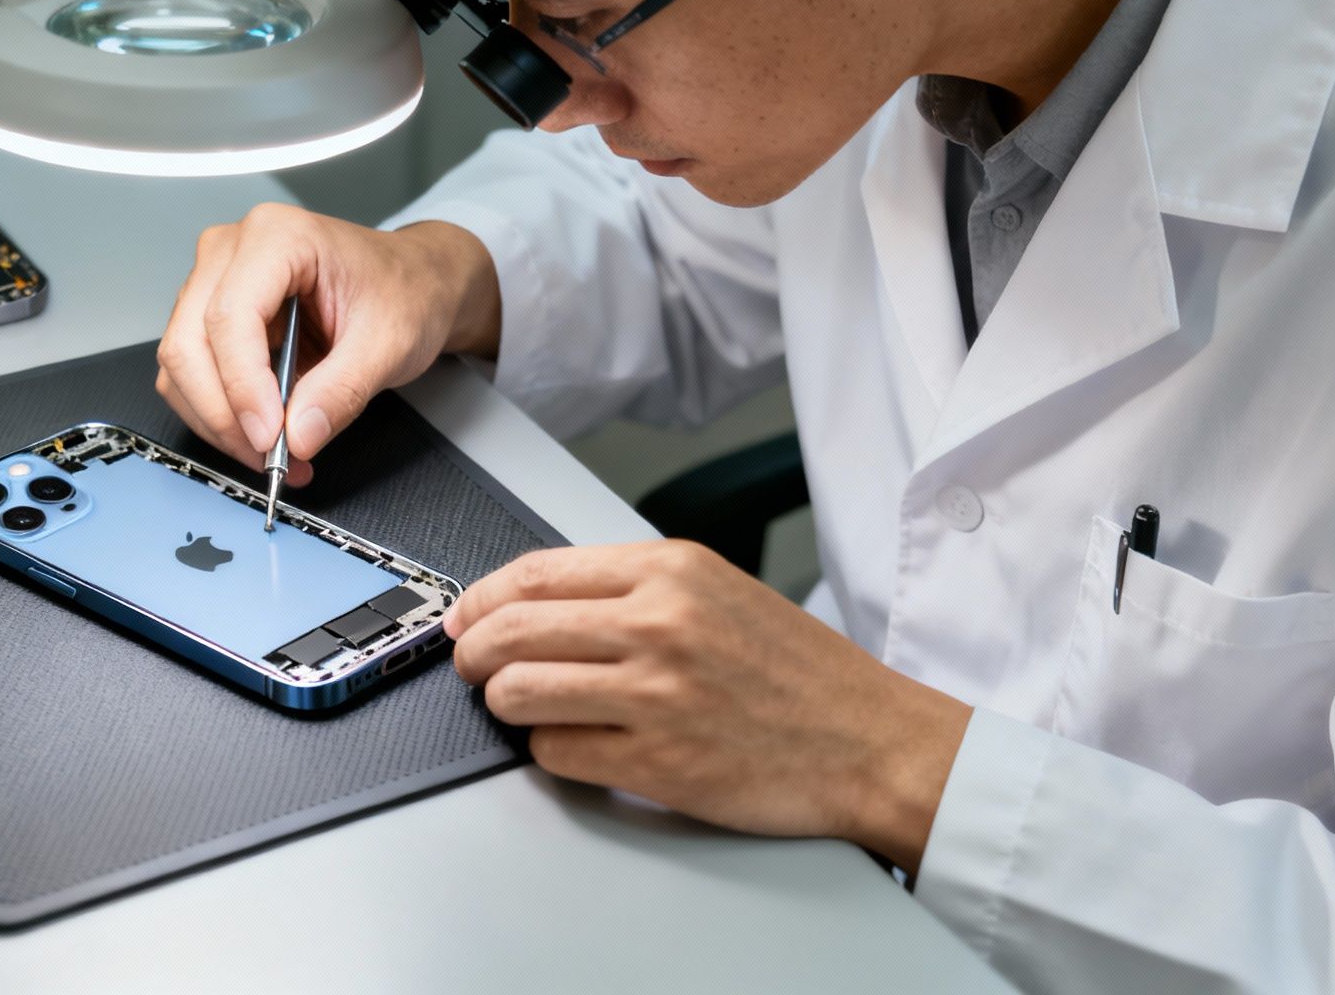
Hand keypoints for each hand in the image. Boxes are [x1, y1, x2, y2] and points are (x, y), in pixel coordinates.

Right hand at [156, 204, 499, 479]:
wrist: (413, 282)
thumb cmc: (403, 291)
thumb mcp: (388, 344)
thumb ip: (341, 391)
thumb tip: (297, 437)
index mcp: (277, 236)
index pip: (230, 317)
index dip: (243, 386)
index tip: (269, 437)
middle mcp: (232, 250)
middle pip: (190, 343)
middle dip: (224, 413)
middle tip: (269, 457)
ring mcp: (215, 280)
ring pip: (182, 365)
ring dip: (218, 420)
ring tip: (274, 453)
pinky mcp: (211, 314)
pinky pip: (193, 374)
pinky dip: (220, 413)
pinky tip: (262, 435)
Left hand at [446, 540, 972, 873]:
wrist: (870, 741)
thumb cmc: (800, 672)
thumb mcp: (720, 591)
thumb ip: (634, 589)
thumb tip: (535, 604)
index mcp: (672, 571)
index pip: (536, 573)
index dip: (482, 598)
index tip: (464, 616)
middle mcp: (659, 624)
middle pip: (513, 630)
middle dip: (475, 654)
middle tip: (474, 667)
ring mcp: (655, 695)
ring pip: (519, 693)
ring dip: (507, 705)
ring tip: (525, 708)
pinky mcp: (655, 763)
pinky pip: (557, 753)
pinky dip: (553, 752)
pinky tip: (579, 746)